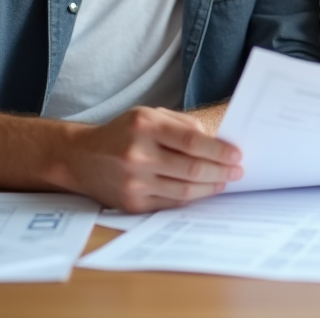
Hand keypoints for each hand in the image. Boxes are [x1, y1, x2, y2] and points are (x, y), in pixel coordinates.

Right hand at [63, 106, 242, 212]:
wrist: (81, 158)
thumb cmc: (122, 132)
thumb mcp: (148, 115)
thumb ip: (182, 125)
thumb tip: (217, 142)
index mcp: (144, 126)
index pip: (191, 141)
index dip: (219, 150)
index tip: (237, 155)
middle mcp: (137, 154)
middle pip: (192, 168)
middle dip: (221, 171)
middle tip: (238, 171)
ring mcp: (134, 182)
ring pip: (185, 189)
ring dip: (211, 187)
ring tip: (225, 181)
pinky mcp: (132, 203)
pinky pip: (171, 202)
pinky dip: (192, 197)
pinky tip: (203, 190)